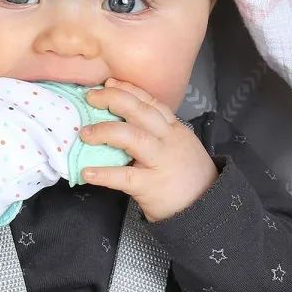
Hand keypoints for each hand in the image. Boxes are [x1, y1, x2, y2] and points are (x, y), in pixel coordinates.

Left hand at [80, 78, 217, 221]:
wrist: (207, 209)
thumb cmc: (186, 176)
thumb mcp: (178, 146)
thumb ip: (156, 132)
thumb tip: (120, 119)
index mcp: (174, 129)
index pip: (150, 102)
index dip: (128, 90)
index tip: (108, 82)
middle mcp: (168, 140)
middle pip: (140, 111)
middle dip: (113, 100)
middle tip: (90, 98)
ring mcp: (161, 162)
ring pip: (133, 137)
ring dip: (105, 131)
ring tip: (84, 133)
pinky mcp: (152, 186)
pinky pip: (124, 177)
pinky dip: (104, 173)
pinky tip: (87, 172)